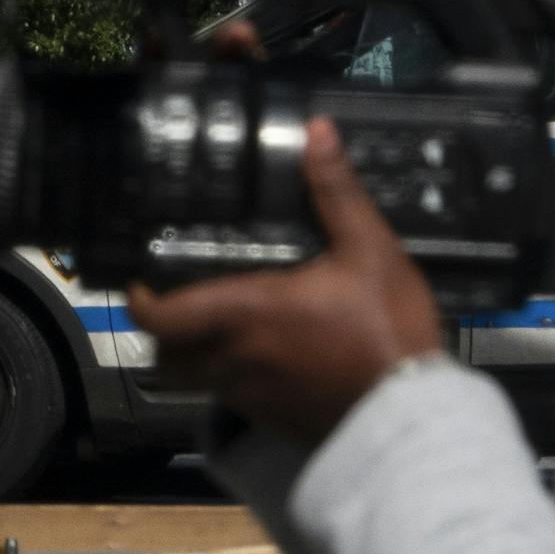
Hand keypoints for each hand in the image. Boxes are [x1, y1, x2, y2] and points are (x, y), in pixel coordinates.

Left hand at [126, 117, 445, 447]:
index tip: (140, 284)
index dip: (140, 304)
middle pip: (166, 357)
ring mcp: (252, 398)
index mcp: (248, 313)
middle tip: (177, 304)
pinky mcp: (274, 423)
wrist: (414, 414)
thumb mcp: (369, 248)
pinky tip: (260, 359)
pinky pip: (230, 402)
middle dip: (162, 334)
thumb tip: (316, 129)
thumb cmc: (388, 327)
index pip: (165, 318)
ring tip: (214, 328)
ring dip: (191, 358)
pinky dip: (227, 381)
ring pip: (194, 382)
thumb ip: (336, 190)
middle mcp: (236, 359)